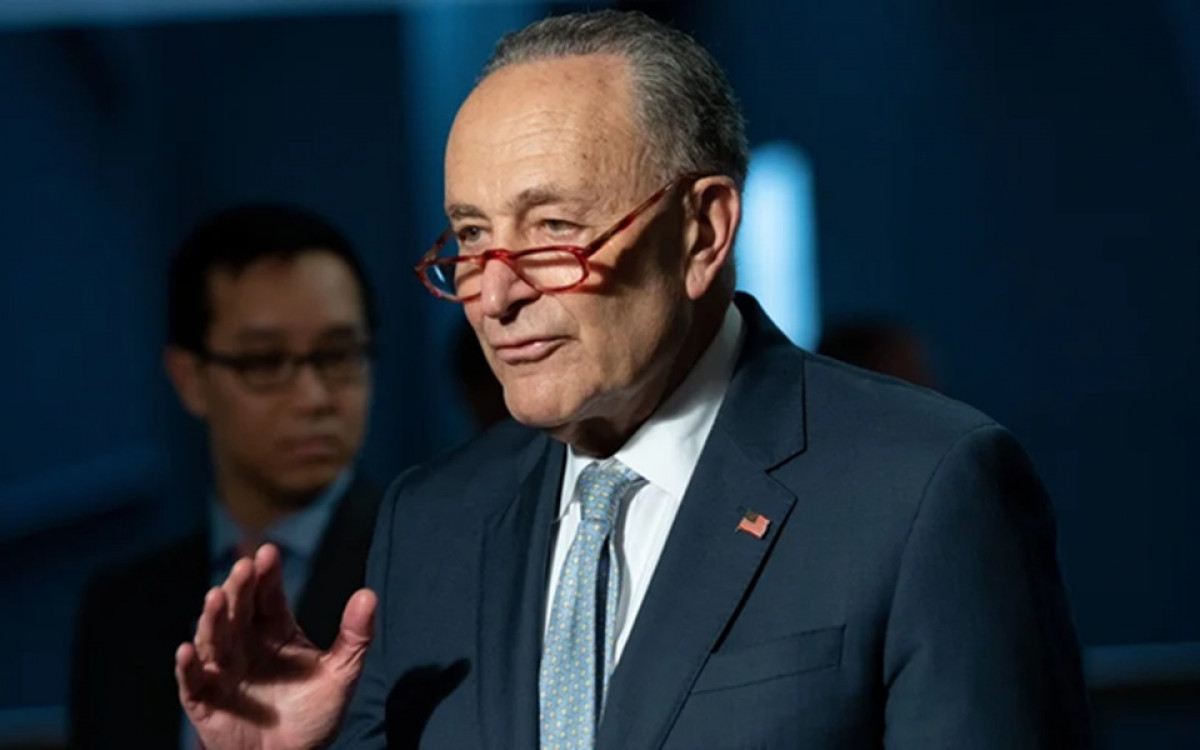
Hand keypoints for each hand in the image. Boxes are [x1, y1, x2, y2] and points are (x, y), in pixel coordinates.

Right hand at [174, 544, 375, 749]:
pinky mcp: (204, 700)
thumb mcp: (341, 674)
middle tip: (244, 567)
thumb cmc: (312, 717)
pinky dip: (189, 665)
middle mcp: (245, 644)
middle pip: (239, 609)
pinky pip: (192, 680)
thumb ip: (354, 636)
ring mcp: (223, 670)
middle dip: (240, 588)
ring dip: (213, 618)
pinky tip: (187, 649)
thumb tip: (369, 594)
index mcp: (276, 631)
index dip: (268, 575)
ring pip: (214, 638)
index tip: (268, 552)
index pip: (270, 597)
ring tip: (216, 597)